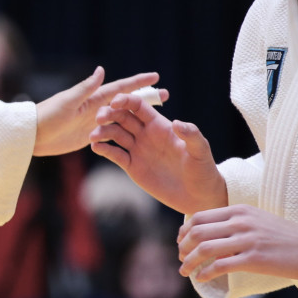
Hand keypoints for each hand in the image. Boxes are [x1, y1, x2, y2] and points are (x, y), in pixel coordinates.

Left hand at [33, 68, 166, 156]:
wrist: (32, 135)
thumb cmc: (47, 116)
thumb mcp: (67, 102)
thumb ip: (86, 88)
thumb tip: (102, 69)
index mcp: (92, 98)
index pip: (120, 88)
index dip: (138, 82)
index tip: (156, 75)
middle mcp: (96, 108)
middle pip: (126, 101)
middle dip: (146, 96)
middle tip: (166, 94)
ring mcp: (94, 122)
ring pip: (122, 116)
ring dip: (139, 114)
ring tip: (158, 114)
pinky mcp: (90, 135)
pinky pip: (112, 132)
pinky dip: (125, 130)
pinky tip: (137, 134)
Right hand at [88, 93, 225, 214]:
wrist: (198, 196)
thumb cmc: (204, 171)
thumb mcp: (201, 151)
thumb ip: (191, 135)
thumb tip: (177, 123)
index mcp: (160, 126)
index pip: (138, 107)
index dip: (125, 101)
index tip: (114, 102)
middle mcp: (146, 135)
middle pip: (122, 117)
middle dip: (108, 114)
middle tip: (99, 118)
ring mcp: (138, 150)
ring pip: (114, 134)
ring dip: (102, 132)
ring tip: (93, 137)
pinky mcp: (132, 166)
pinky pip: (114, 154)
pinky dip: (103, 149)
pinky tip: (96, 147)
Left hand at [178, 205, 297, 282]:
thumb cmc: (284, 237)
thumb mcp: (257, 220)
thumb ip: (233, 224)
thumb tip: (208, 236)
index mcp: (238, 211)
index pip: (198, 217)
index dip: (184, 231)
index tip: (180, 243)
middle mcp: (240, 222)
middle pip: (197, 233)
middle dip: (183, 248)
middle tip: (180, 259)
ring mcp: (247, 240)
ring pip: (204, 249)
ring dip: (189, 262)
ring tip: (184, 271)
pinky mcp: (254, 258)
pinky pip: (220, 266)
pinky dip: (205, 273)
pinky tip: (200, 278)